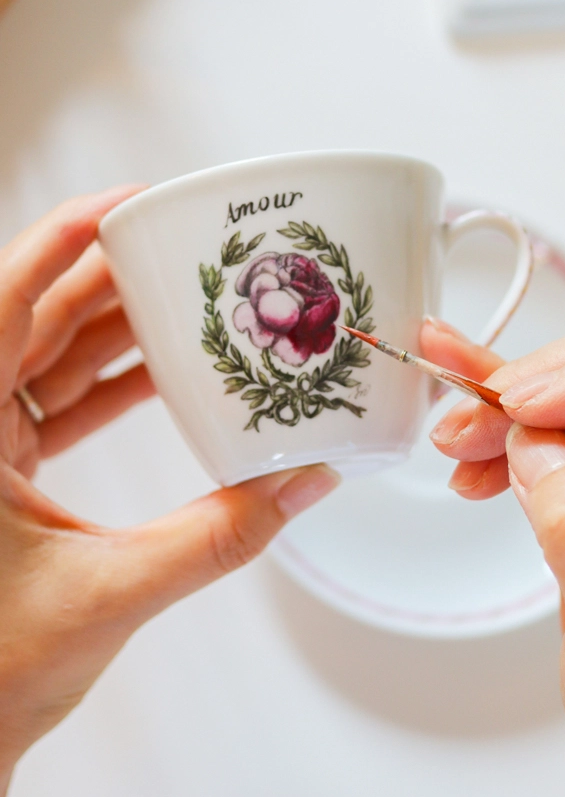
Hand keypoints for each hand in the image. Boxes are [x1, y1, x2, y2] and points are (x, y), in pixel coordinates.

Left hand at [0, 189, 338, 796]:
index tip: (124, 204)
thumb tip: (303, 484)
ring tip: (185, 301)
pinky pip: (60, 398)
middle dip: (110, 277)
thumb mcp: (113, 591)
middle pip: (38, 317)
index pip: (3, 301)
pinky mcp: (7, 466)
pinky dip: (113, 381)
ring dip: (117, 328)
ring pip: (50, 354)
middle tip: (180, 251)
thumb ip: (220, 537)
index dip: (61, 239)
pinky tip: (167, 374)